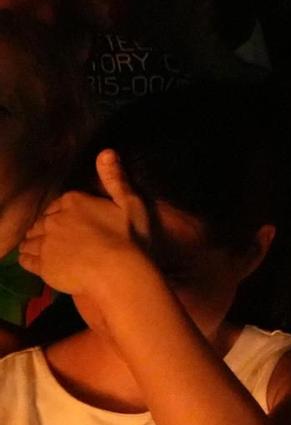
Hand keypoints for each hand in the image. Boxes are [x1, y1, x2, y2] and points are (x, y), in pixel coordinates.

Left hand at [16, 150, 154, 311]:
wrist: (119, 273)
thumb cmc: (130, 238)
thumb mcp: (130, 203)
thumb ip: (115, 178)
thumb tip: (106, 151)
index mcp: (74, 202)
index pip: (59, 204)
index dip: (64, 213)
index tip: (72, 222)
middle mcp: (54, 219)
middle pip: (43, 223)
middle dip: (47, 229)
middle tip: (59, 239)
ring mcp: (45, 243)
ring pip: (31, 241)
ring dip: (35, 244)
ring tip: (46, 250)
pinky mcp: (42, 266)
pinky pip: (27, 260)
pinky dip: (28, 260)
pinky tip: (36, 262)